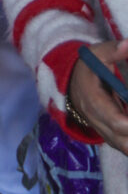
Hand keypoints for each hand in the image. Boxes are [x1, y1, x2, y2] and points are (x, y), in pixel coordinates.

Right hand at [68, 40, 127, 154]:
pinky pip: (125, 146)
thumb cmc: (88, 66)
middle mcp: (97, 121)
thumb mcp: (98, 53)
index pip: (115, 121)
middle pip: (123, 141)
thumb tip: (127, 46)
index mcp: (93, 101)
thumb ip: (113, 50)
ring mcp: (103, 131)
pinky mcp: (110, 136)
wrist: (71, 81)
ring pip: (125, 148)